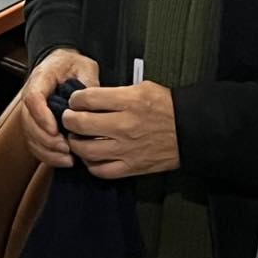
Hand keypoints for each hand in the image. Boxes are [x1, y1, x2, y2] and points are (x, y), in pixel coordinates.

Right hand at [19, 48, 99, 167]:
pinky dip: (47, 155)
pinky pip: (35, 143)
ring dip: (47, 151)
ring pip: (30, 136)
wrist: (63, 64)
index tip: (55, 129)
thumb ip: (88, 82)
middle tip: (66, 148)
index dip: (41, 116)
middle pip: (29, 122)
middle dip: (46, 139)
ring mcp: (31, 111)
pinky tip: (64, 160)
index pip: (33, 98)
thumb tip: (92, 105)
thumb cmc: (73, 65)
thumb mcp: (85, 66)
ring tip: (68, 158)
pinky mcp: (36, 124)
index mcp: (41, 78)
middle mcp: (31, 95)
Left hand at [63, 82, 179, 178]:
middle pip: (81, 123)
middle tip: (69, 118)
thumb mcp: (143, 87)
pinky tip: (91, 156)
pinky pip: (101, 170)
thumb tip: (92, 98)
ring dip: (76, 143)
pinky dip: (91, 164)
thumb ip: (116, 93)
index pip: (87, 98)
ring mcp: (126, 148)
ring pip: (86, 150)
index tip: (75, 101)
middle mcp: (124, 125)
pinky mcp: (131, 166)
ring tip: (77, 138)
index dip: (75, 99)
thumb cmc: (166, 106)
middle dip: (68, 120)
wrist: (189, 130)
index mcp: (128, 101)